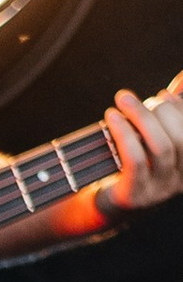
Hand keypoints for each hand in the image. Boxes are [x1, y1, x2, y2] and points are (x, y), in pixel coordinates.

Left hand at [97, 73, 182, 219]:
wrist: (106, 203)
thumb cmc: (133, 162)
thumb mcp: (153, 136)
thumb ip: (170, 113)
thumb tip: (182, 78)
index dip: (180, 110)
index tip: (163, 95)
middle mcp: (179, 182)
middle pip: (181, 138)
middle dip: (161, 111)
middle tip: (139, 101)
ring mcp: (158, 192)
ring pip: (161, 147)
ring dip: (141, 116)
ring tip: (123, 99)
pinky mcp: (134, 197)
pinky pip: (135, 159)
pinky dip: (124, 132)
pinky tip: (112, 116)